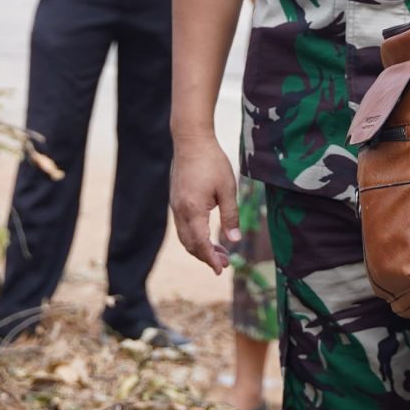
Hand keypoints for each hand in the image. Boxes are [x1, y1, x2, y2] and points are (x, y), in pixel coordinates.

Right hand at [170, 137, 239, 272]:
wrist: (191, 140)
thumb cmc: (212, 162)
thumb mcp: (227, 189)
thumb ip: (230, 216)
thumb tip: (234, 241)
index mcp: (193, 210)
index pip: (200, 244)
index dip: (210, 259)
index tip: (220, 270)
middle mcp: (180, 211)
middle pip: (190, 244)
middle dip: (206, 257)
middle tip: (225, 263)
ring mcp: (175, 205)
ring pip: (185, 236)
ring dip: (200, 247)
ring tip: (219, 251)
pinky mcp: (175, 199)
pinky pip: (182, 225)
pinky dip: (194, 235)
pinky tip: (207, 233)